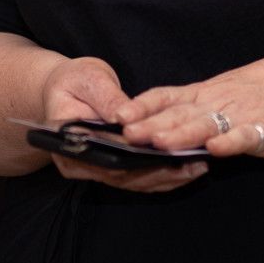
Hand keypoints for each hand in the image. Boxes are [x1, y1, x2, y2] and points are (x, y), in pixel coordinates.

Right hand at [41, 55, 207, 193]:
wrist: (66, 88)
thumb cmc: (74, 81)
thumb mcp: (89, 80)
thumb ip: (108, 98)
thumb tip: (126, 116)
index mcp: (67, 143)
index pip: (103, 158)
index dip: (134, 160)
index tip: (163, 153)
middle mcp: (79, 164)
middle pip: (121, 177)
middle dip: (158, 172)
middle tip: (191, 165)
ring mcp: (95, 170)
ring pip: (133, 182)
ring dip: (166, 177)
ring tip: (197, 167)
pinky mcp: (112, 169)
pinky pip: (138, 178)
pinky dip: (164, 174)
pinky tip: (189, 167)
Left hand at [113, 51, 263, 159]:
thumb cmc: (260, 94)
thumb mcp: (220, 96)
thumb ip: (191, 112)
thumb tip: (153, 130)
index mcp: (204, 95)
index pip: (166, 97)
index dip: (143, 106)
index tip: (118, 115)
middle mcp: (218, 103)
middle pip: (180, 114)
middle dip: (152, 125)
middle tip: (125, 134)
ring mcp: (242, 116)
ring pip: (207, 124)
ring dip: (182, 133)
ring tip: (159, 142)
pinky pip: (246, 136)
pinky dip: (231, 142)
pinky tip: (215, 149)